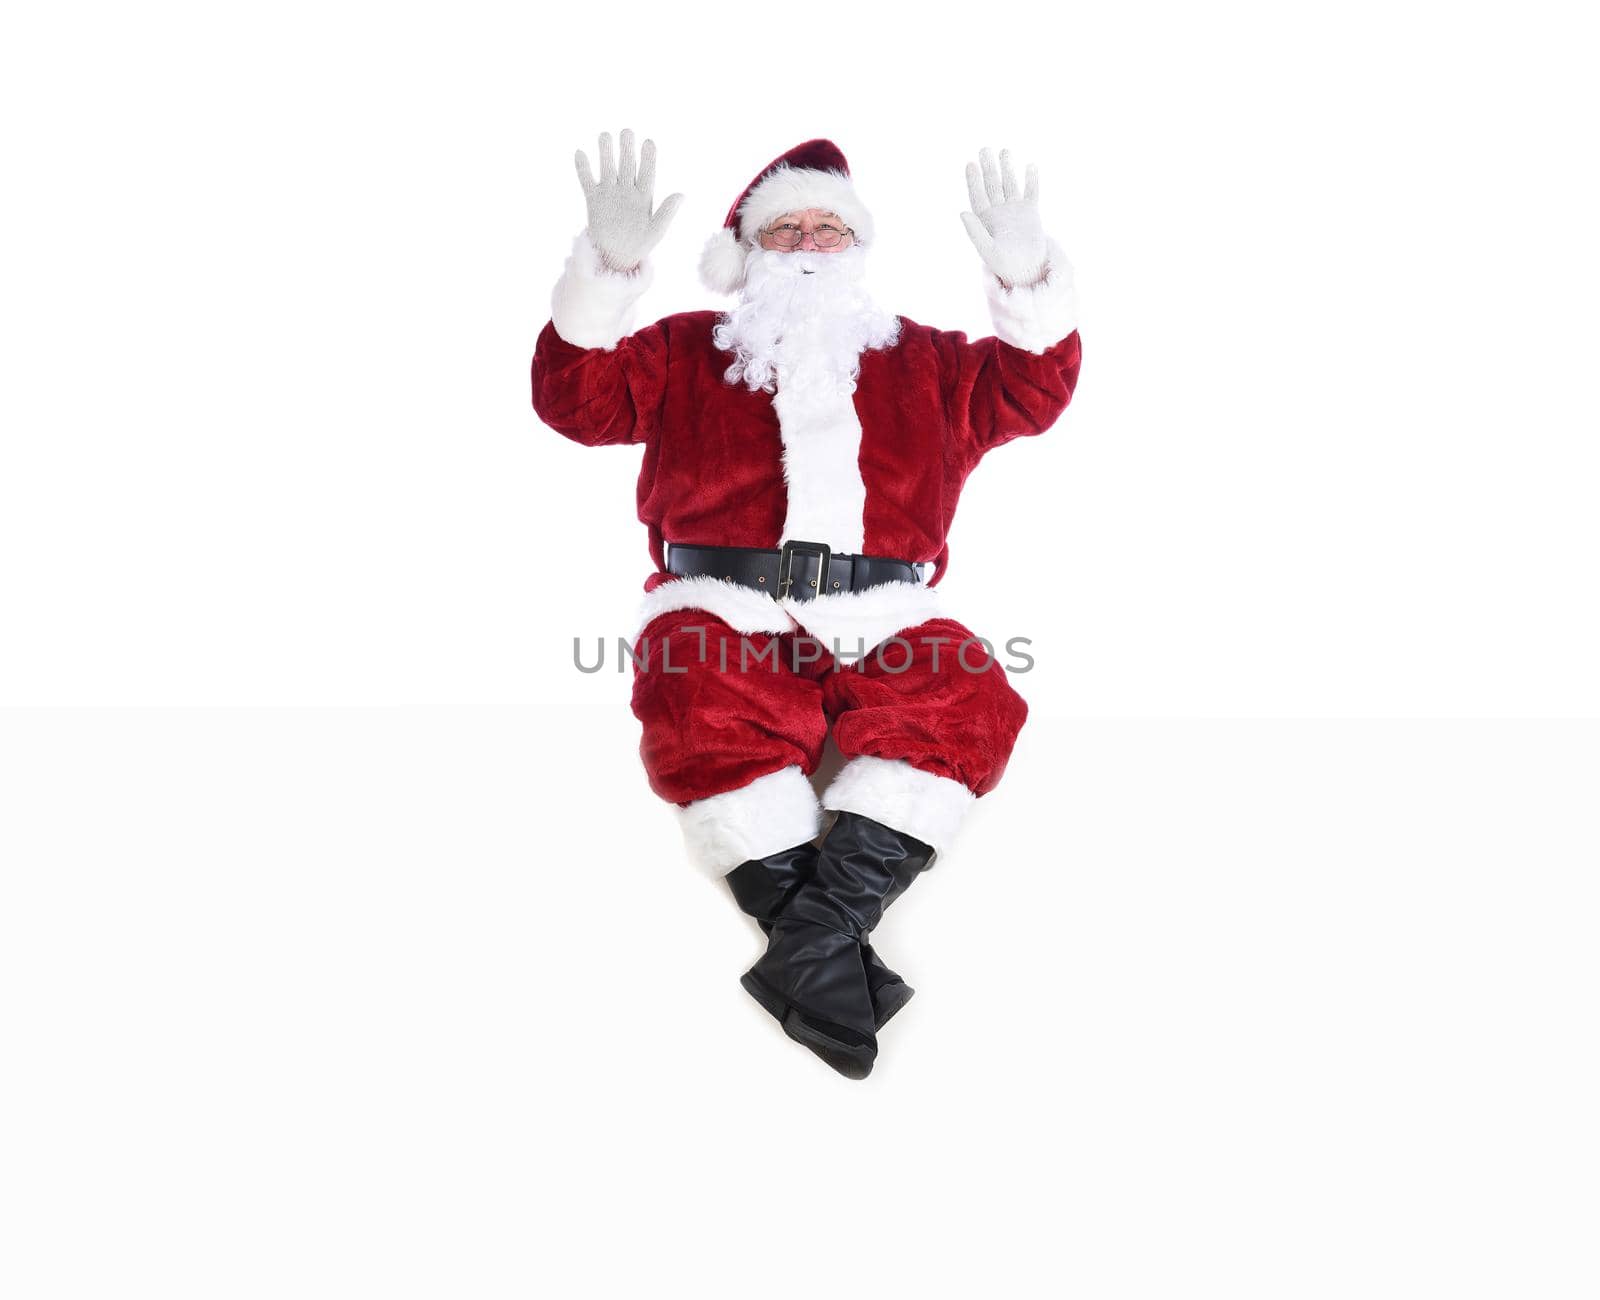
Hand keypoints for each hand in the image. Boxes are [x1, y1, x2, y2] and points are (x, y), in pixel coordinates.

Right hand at [574, 129, 683, 273]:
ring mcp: (609, 193)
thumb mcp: (656, 231)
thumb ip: (667, 212)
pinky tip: (580, 153)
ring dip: (606, 152)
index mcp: (644, 196)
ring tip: (605, 136)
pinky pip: (587, 180)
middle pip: (627, 165)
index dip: (648, 158)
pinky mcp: (593, 199)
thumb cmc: (639, 246)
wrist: (615, 257)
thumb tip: (682, 194)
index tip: (649, 143)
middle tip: (626, 132)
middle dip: (627, 149)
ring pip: (608, 167)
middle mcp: (627, 190)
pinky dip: (583, 168)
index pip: (647, 172)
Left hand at [960, 147, 1047, 287]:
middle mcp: (998, 211)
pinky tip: (1030, 166)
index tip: (970, 164)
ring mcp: (1014, 209)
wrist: (1026, 271)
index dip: (973, 180)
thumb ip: (975, 231)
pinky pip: (1030, 192)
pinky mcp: (1030, 212)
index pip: (977, 195)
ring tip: (1005, 151)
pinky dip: (1031, 180)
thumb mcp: (987, 250)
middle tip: (984, 149)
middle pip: (992, 184)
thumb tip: (962, 212)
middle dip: (988, 167)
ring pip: (1009, 184)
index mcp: (985, 219)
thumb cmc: (1004, 265)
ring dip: (1007, 168)